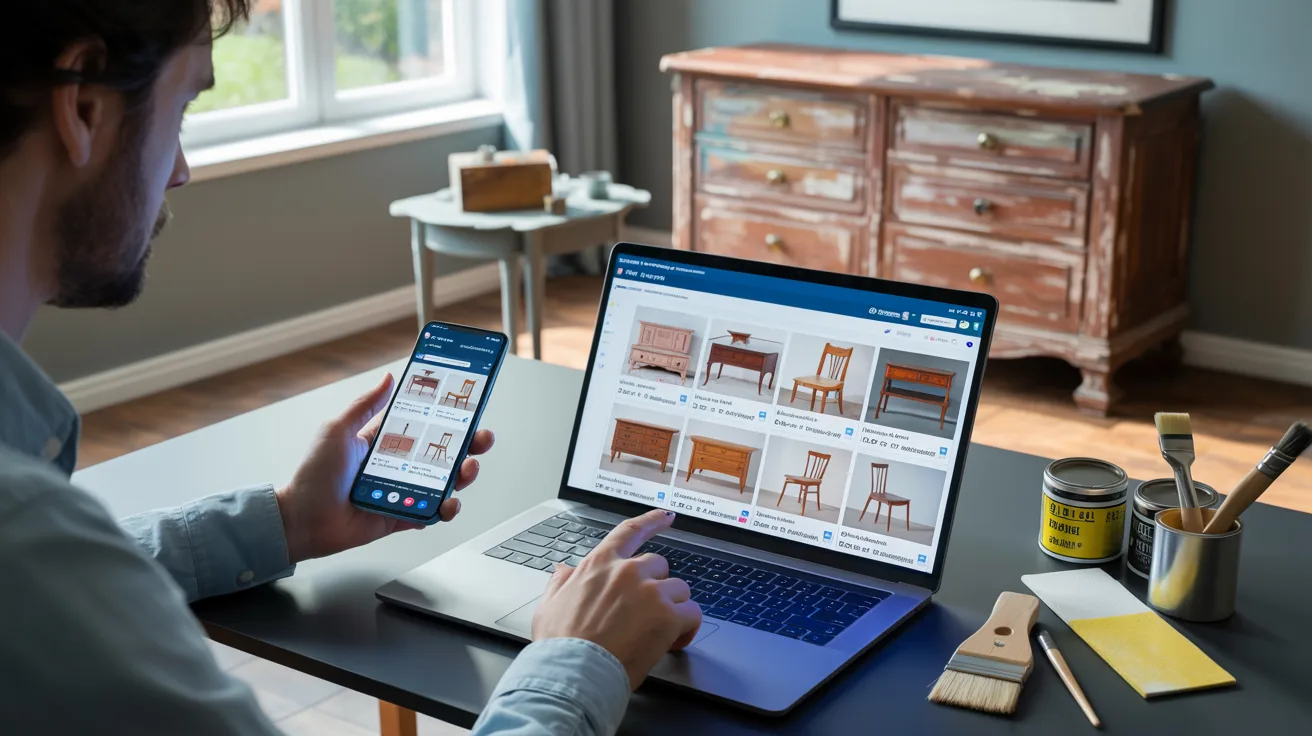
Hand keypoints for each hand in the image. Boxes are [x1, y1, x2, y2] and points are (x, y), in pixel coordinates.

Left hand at [276, 373, 494, 562]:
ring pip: (445, 482)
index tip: (469, 409)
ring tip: (467, 469)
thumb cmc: (314, 475)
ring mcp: (404, 491)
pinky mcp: (403, 516)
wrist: (302, 520)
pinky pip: (432, 513)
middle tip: (481, 439)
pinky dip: (446, 509)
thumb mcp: (338, 430)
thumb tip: (388, 377)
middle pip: (444, 454)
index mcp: (387, 442)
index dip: (450, 418)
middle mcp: (400, 466)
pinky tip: (448, 502)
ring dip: (463, 475)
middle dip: (469, 446)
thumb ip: (366, 404)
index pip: (427, 426)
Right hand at [531, 510, 701, 689]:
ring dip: (673, 608)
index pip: (630, 532)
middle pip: (659, 565)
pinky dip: (688, 629)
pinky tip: (673, 642)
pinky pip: (692, 614)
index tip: (667, 516)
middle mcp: (627, 571)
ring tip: (658, 631)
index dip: (652, 521)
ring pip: (679, 589)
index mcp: (599, 564)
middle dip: (656, 587)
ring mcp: (650, 592)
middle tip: (646, 614)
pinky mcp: (667, 616)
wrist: (573, 673)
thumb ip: (561, 582)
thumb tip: (563, 570)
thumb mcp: (550, 605)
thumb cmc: (560, 645)